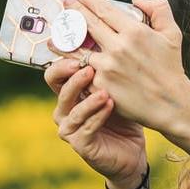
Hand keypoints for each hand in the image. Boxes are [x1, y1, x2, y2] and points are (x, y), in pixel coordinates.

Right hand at [48, 56, 146, 185]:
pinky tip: (110, 105)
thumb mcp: (117, 90)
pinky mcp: (80, 145)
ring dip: (88, 98)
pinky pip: (86, 127)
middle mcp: (64, 110)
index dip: (64, 58)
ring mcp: (69, 129)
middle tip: (88, 67)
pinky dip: (98, 115)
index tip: (78, 45)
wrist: (133, 152)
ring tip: (104, 90)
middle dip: (71, 75)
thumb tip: (112, 36)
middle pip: (57, 86)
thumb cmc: (124, 117)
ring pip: (71, 108)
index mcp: (69, 94)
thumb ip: (109, 70)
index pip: (56, 72)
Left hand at [61, 0, 189, 134]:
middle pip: (87, 23)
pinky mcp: (101, 86)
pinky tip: (63, 59)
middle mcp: (118, 47)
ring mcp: (107, 68)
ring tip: (57, 32)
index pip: (103, 9)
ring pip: (79, 49)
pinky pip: (82, 72)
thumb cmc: (171, 68)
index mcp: (134, 31)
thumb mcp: (172, 33)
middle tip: (66, 3)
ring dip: (65, 38)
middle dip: (74, 10)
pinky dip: (72, 64)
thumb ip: (158, 9)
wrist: (170, 104)